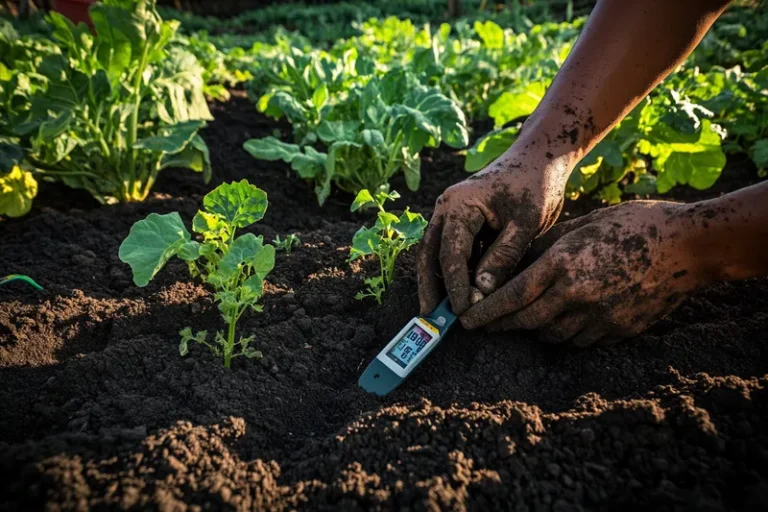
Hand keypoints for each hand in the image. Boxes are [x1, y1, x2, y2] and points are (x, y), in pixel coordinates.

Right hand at [418, 146, 572, 315]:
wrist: (539, 157)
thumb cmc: (534, 186)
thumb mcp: (525, 224)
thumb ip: (503, 256)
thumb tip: (481, 291)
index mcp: (460, 206)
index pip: (451, 254)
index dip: (455, 285)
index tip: (462, 311)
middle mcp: (446, 207)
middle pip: (429, 253)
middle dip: (428, 286)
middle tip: (430, 316)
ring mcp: (449, 211)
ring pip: (433, 251)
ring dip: (435, 279)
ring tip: (438, 310)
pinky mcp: (458, 218)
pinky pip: (447, 247)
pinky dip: (449, 269)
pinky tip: (456, 291)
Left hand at [460, 201, 707, 345]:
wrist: (688, 245)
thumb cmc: (633, 223)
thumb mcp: (582, 225)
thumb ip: (548, 248)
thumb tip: (516, 265)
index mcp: (565, 263)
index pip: (513, 295)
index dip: (486, 310)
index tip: (467, 318)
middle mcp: (578, 294)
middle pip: (526, 320)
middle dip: (500, 325)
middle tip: (484, 325)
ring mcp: (601, 316)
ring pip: (552, 334)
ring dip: (533, 328)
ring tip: (523, 318)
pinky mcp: (619, 330)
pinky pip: (581, 340)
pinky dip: (565, 332)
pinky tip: (562, 320)